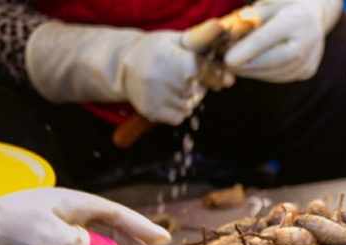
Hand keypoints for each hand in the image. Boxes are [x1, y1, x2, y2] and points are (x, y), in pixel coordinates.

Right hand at [26, 22, 227, 124]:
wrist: (122, 66)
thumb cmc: (156, 50)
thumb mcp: (178, 39)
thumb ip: (203, 37)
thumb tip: (223, 27)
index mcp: (183, 62)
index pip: (212, 74)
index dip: (211, 72)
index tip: (203, 68)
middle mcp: (173, 82)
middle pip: (201, 91)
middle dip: (196, 84)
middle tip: (177, 73)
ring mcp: (163, 99)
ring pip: (190, 105)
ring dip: (185, 97)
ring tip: (168, 83)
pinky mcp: (155, 113)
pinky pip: (179, 116)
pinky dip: (176, 109)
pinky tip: (164, 95)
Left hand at [224, 0, 341, 82]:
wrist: (314, 15)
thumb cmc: (283, 5)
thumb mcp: (266, 3)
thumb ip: (248, 17)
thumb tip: (227, 30)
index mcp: (297, 18)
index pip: (267, 39)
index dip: (244, 51)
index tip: (226, 59)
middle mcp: (309, 41)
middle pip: (273, 61)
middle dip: (247, 66)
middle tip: (227, 66)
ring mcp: (310, 58)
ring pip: (276, 73)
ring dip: (254, 72)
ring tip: (238, 65)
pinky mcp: (308, 71)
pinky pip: (281, 76)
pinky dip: (264, 74)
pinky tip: (255, 67)